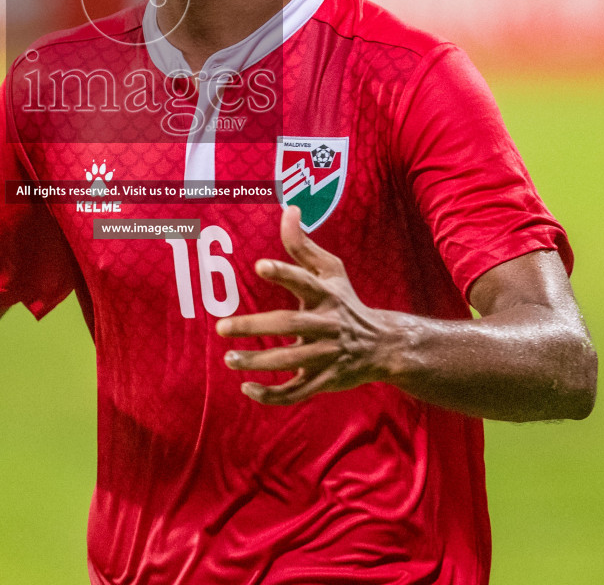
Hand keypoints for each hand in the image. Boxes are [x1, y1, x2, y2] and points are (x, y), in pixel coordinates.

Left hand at [216, 205, 407, 405]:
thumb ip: (303, 244)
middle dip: (255, 327)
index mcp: (326, 295)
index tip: (260, 265)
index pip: (304, 280)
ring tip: (229, 359)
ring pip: (290, 362)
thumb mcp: (331, 271)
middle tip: (221, 327)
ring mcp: (326, 355)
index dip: (284, 272)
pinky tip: (247, 390)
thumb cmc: (346, 302)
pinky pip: (297, 392)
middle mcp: (327, 325)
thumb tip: (288, 208)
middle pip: (289, 325)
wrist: (382, 346)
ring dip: (258, 362)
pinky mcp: (324, 380)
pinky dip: (272, 395)